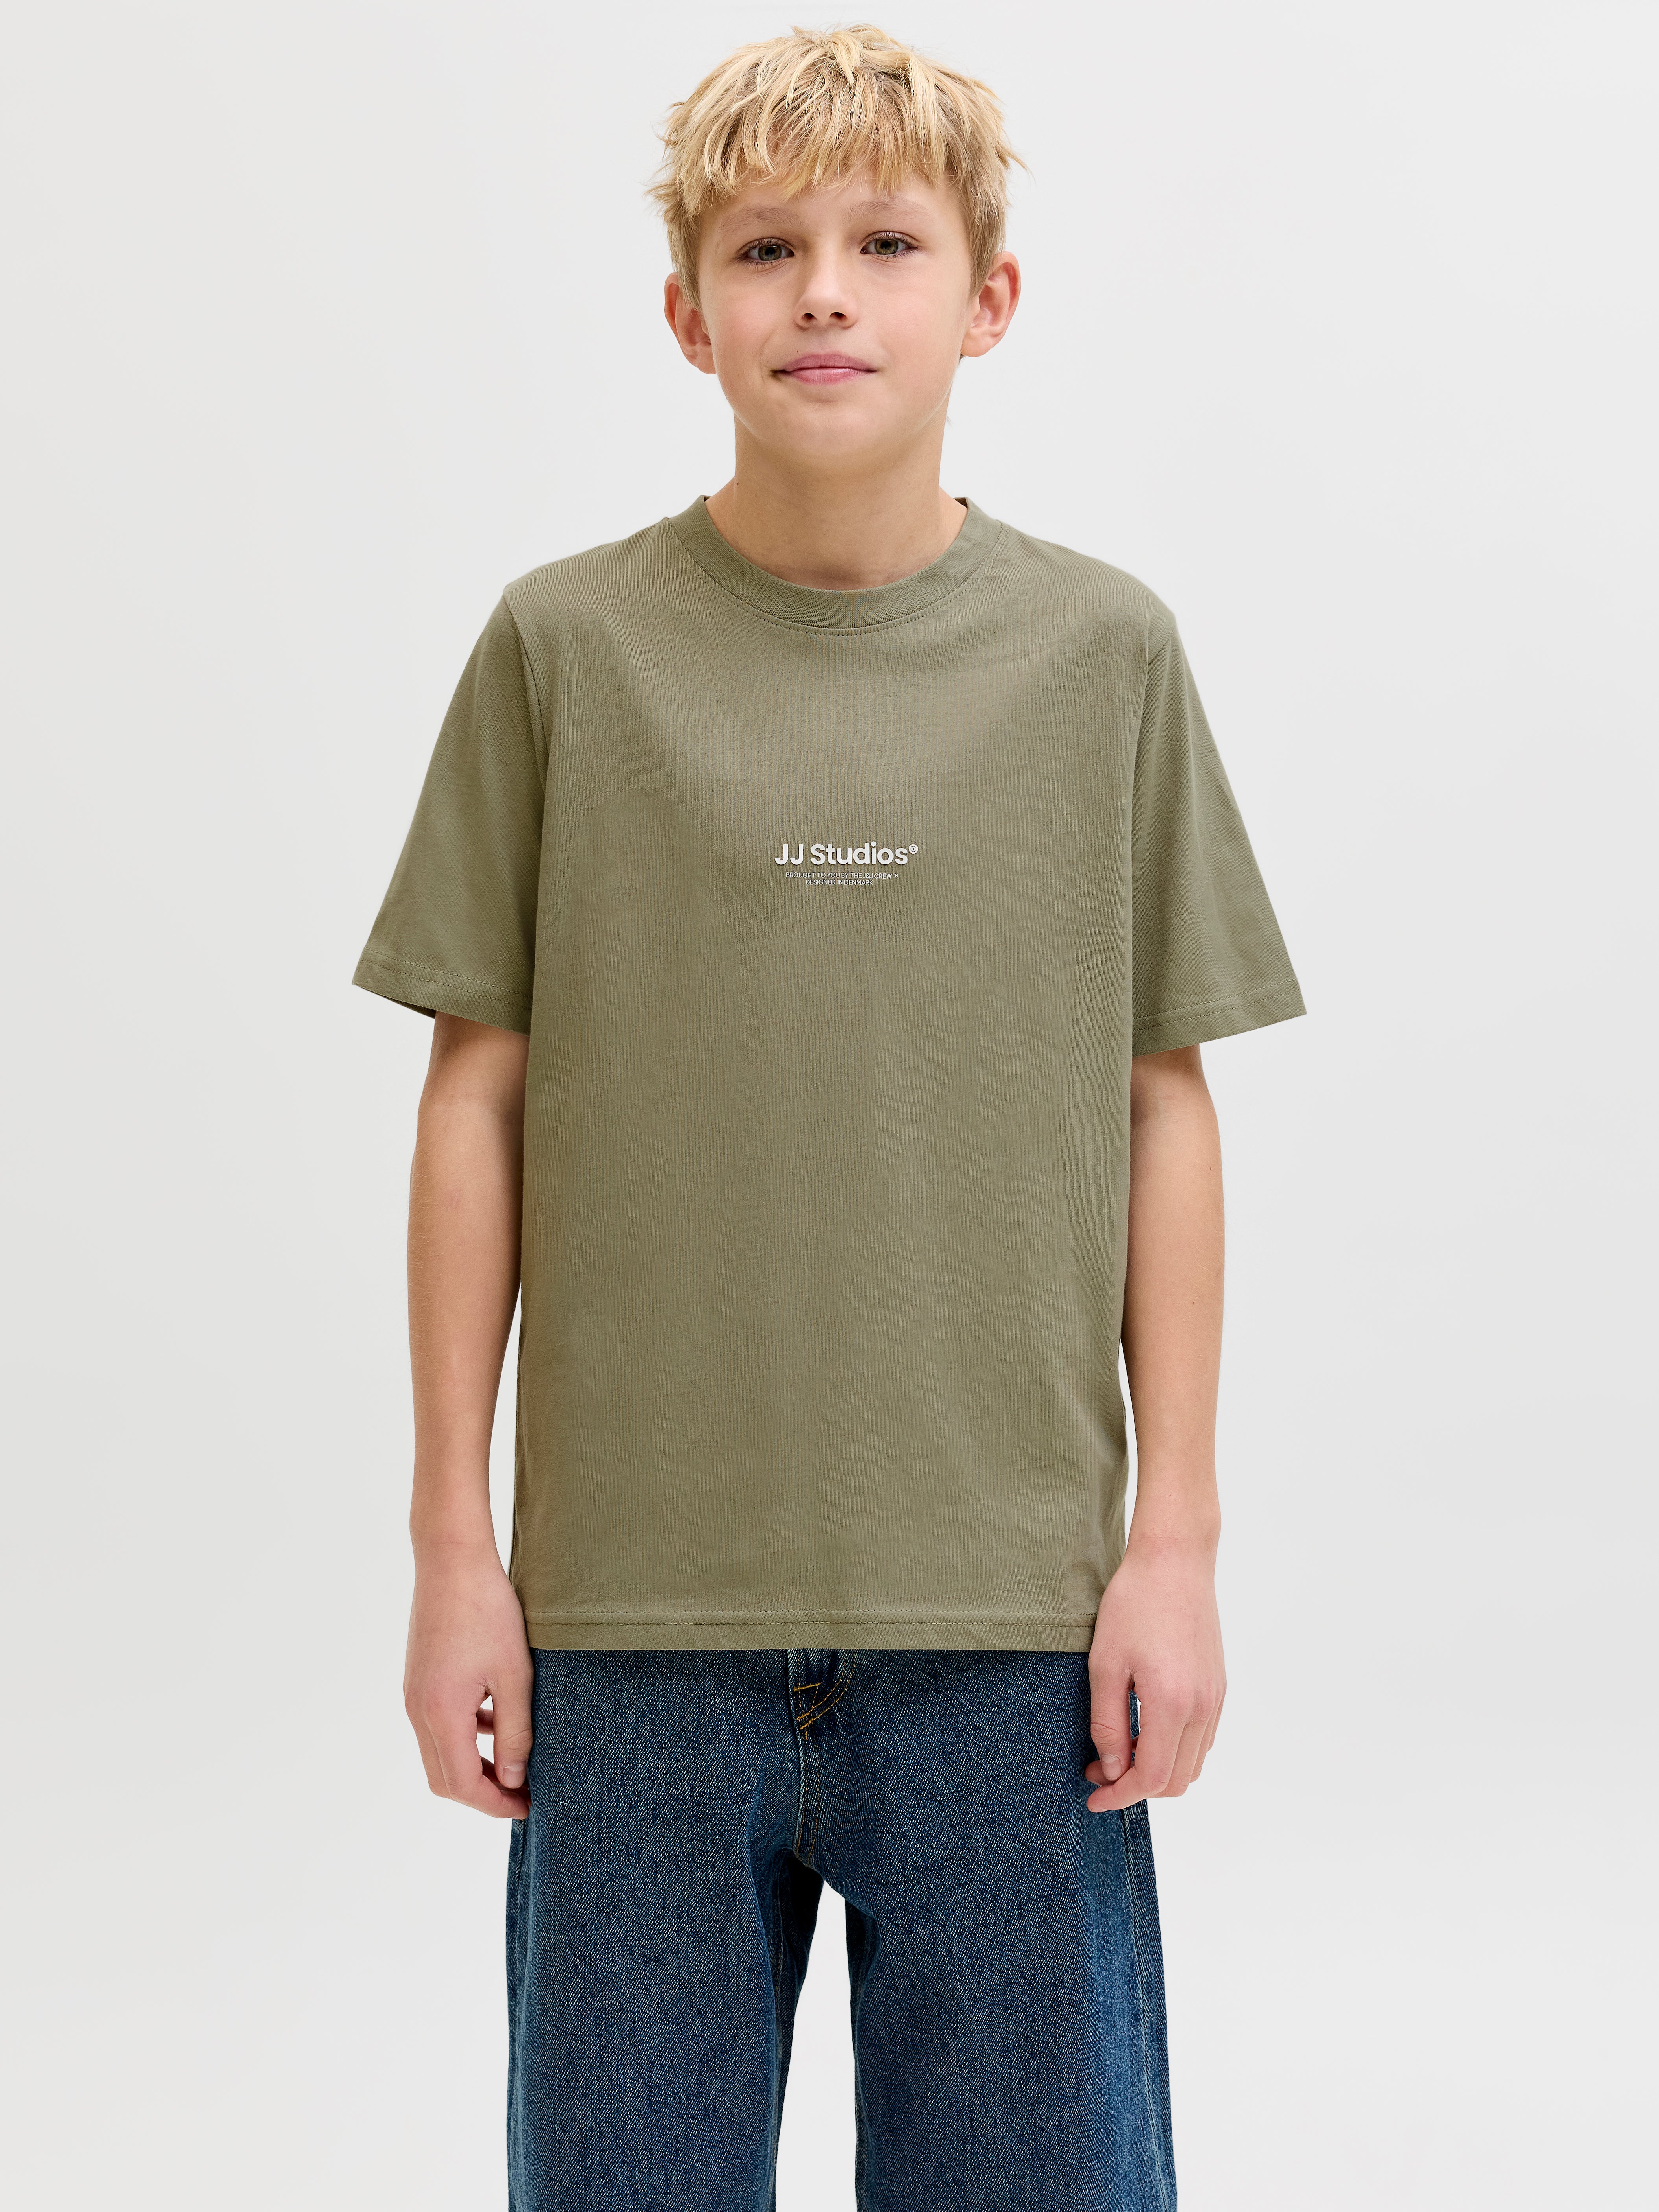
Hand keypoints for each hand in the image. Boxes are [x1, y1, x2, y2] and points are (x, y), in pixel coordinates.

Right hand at [404, 1544, 533, 1818]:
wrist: (452, 1561)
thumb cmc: (488, 1611)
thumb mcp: (515, 1675)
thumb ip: (515, 1733)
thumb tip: (513, 1780)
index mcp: (441, 1713)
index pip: (462, 1784)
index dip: (495, 1804)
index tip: (528, 1807)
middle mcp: (418, 1710)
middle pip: (443, 1777)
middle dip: (482, 1793)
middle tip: (522, 1792)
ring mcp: (414, 1694)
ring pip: (439, 1753)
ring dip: (473, 1766)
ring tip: (515, 1762)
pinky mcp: (419, 1679)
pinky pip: (437, 1725)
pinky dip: (464, 1736)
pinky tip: (495, 1721)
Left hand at [1084, 1535, 1224, 1811]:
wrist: (1175, 1561)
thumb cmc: (1134, 1604)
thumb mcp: (1105, 1664)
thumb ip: (1109, 1723)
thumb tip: (1113, 1770)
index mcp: (1172, 1703)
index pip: (1152, 1777)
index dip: (1120, 1796)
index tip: (1093, 1797)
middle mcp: (1203, 1707)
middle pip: (1177, 1780)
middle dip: (1136, 1786)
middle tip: (1099, 1770)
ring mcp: (1216, 1698)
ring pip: (1193, 1764)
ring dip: (1157, 1770)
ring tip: (1119, 1750)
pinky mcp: (1219, 1687)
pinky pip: (1202, 1740)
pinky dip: (1175, 1750)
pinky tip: (1145, 1730)